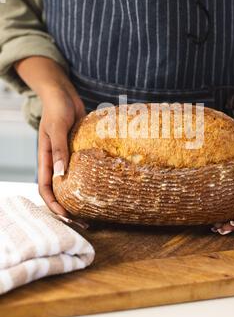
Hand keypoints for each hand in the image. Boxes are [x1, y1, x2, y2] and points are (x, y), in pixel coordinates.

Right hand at [38, 87, 85, 217]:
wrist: (64, 94)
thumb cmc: (56, 109)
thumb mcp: (56, 129)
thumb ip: (58, 150)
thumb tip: (60, 175)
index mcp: (45, 159)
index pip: (45, 188)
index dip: (53, 205)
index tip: (67, 217)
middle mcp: (56, 162)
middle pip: (60, 190)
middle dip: (69, 208)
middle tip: (86, 222)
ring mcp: (68, 157)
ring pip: (73, 182)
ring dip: (82, 197)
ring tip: (97, 211)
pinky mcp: (80, 151)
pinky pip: (85, 169)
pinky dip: (91, 179)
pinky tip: (105, 187)